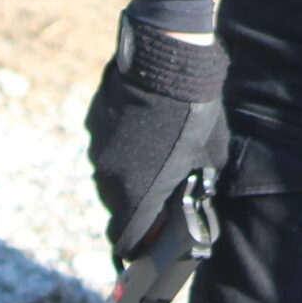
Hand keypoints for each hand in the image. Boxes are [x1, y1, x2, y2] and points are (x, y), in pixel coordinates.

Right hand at [84, 13, 230, 262]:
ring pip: (111, 174)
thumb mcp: (208, 159)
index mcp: (138, 195)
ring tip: (158, 149)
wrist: (168, 56)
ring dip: (130, 171)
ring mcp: (97, 148)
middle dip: (139, 205)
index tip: (149, 242)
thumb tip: (189, 204)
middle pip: (119, 208)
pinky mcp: (93, 122)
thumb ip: (194, 189)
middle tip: (163, 189)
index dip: (138, 245)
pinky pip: (105, 144)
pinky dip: (121, 143)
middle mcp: (109, 178)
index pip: (125, 241)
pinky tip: (144, 124)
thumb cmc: (196, 111)